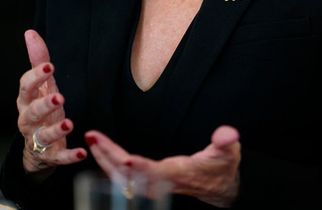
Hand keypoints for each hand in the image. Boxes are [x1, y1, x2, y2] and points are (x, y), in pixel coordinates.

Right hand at [17, 29, 86, 173]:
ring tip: (68, 124)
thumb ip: (39, 60)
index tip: (49, 66)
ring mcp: (39, 140)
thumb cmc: (40, 110)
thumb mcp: (42, 85)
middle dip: (45, 105)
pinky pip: (59, 158)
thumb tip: (31, 33)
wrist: (37, 148)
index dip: (36, 77)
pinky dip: (70, 156)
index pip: (26, 87)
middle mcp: (29, 121)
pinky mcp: (51, 156)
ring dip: (55, 131)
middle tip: (59, 97)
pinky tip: (82, 152)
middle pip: (32, 112)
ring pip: (43, 136)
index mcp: (27, 101)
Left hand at [85, 126, 240, 207]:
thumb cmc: (222, 168)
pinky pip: (124, 177)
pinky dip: (109, 164)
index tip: (127, 159)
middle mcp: (163, 181)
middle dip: (111, 157)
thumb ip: (226, 142)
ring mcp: (154, 184)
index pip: (158, 172)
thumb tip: (227, 133)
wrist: (219, 189)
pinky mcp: (149, 182)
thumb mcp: (229, 153)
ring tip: (92, 140)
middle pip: (132, 175)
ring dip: (105, 159)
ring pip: (123, 177)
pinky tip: (100, 152)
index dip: (142, 168)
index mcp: (181, 173)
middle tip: (94, 138)